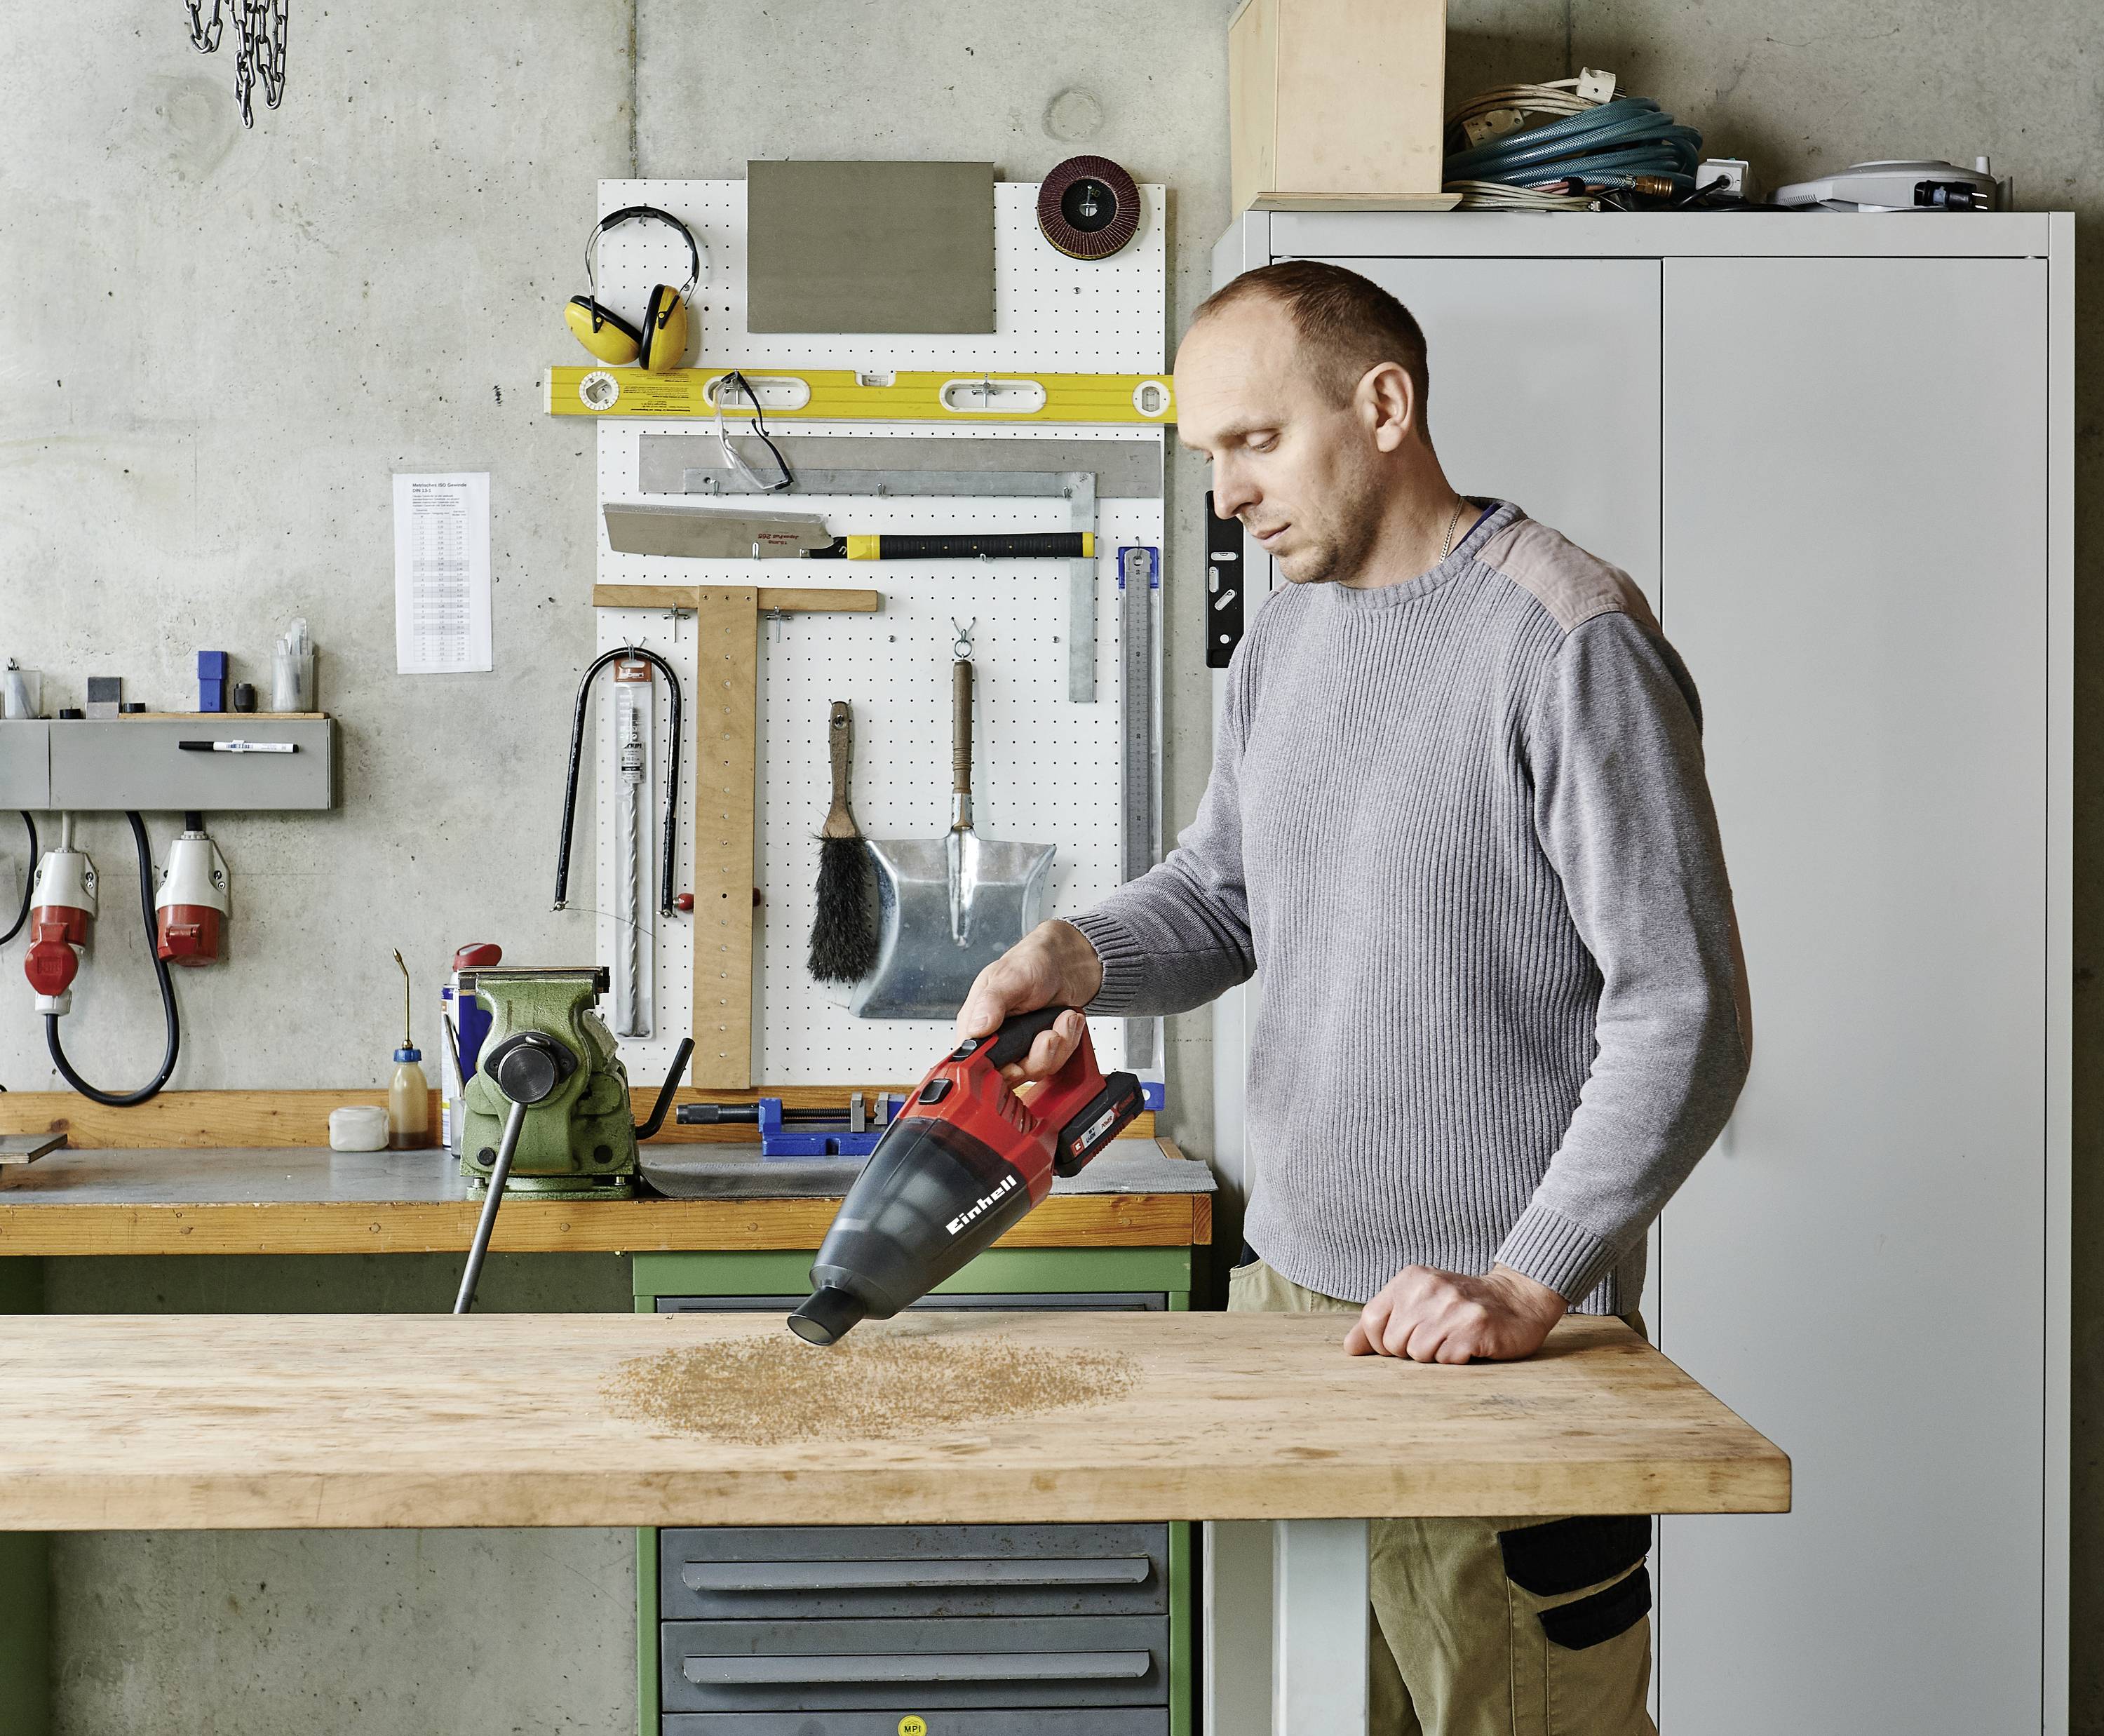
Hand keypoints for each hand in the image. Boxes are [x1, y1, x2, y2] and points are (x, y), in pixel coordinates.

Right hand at [955, 920, 1105, 1083]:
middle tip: (1049, 1034)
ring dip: (1059, 1045)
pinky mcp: (1043, 1048)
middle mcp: (997, 1037)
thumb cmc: (1032, 962)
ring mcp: (1021, 1045)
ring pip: (1037, 1069)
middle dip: (1037, 1056)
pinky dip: (1069, 1041)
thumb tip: (977, 1027)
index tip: (1015, 1064)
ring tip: (1064, 1018)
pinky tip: (1069, 1020)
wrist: (1065, 961)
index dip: (995, 1069)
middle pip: (1010, 1073)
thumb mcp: (1010, 976)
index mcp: (977, 1021)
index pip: (974, 1060)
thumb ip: (992, 1002)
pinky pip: (1057, 1060)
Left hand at [1343, 1263, 1566, 1363]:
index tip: (1400, 1342)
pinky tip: (1469, 1344)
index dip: (1379, 1342)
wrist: (1516, 1299)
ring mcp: (1453, 1307)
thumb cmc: (1459, 1306)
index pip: (1371, 1319)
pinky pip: (1446, 1361)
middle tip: (1436, 1338)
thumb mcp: (1418, 1302)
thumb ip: (1382, 1321)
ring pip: (1419, 1355)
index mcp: (1410, 1279)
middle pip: (1393, 1343)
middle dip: (1410, 1351)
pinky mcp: (1475, 1328)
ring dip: (1435, 1356)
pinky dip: (1456, 1360)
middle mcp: (1429, 1288)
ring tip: (1452, 1339)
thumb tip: (1349, 1348)